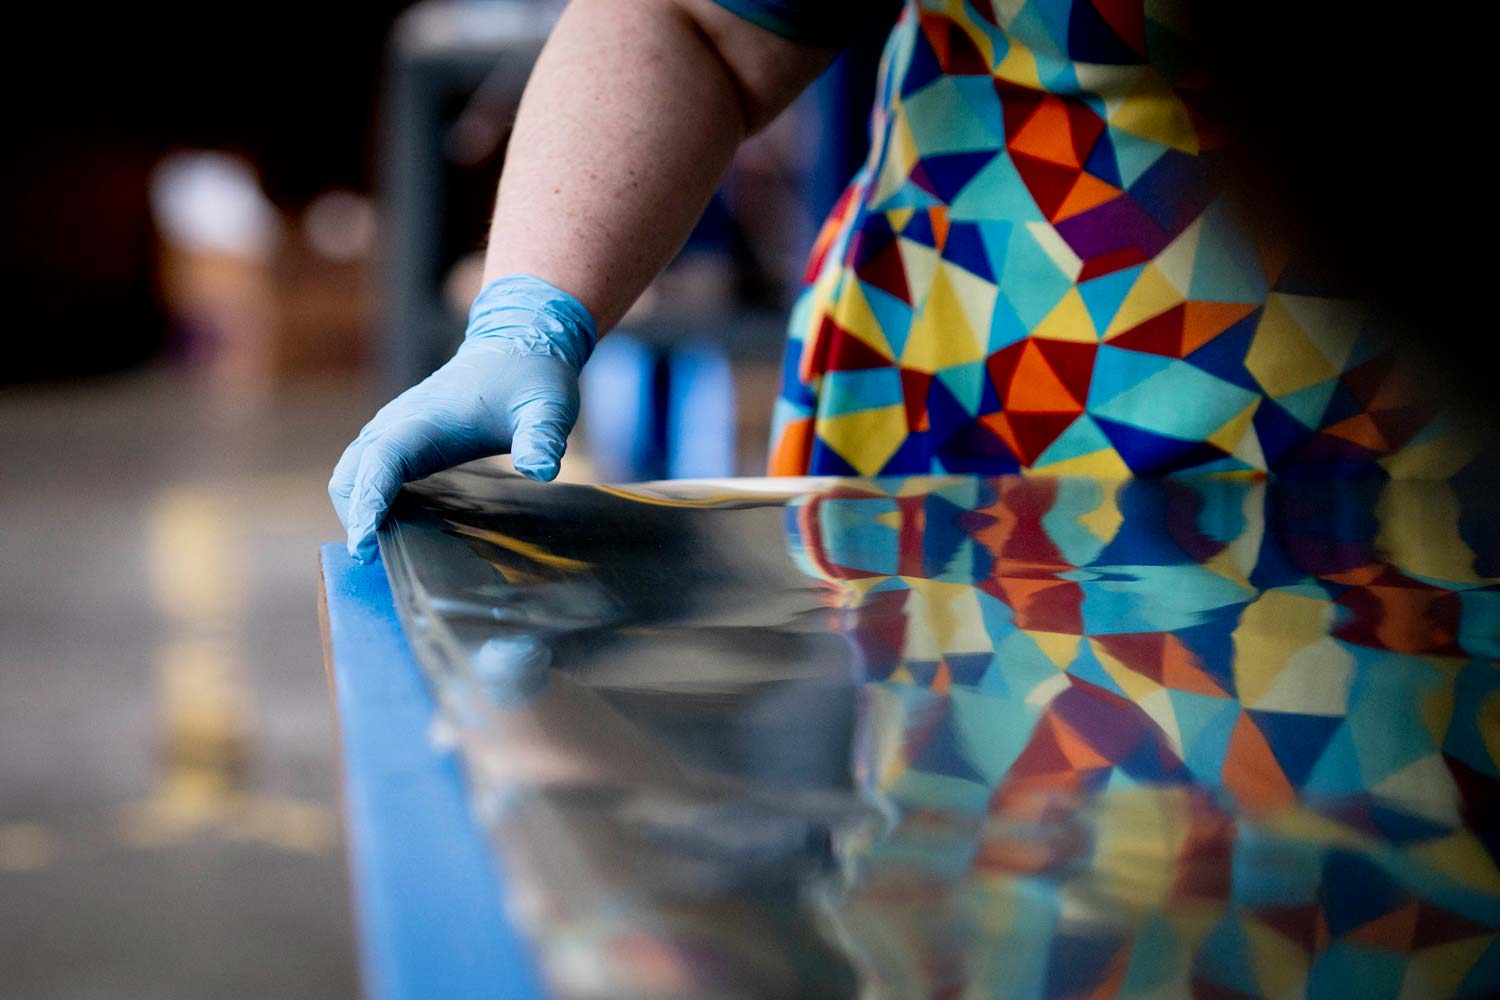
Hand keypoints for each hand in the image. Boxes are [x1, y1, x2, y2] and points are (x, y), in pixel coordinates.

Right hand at [329, 274, 596, 561]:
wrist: (519, 343)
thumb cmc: (532, 377)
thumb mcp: (547, 407)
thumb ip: (543, 438)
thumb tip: (541, 471)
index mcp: (426, 418)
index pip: (382, 462)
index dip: (368, 503)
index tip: (365, 545)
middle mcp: (400, 422)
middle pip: (352, 474)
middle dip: (356, 515)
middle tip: (379, 561)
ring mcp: (397, 428)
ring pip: (354, 473)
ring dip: (358, 508)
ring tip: (384, 552)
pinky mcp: (403, 437)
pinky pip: (369, 470)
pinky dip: (369, 498)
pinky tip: (396, 528)